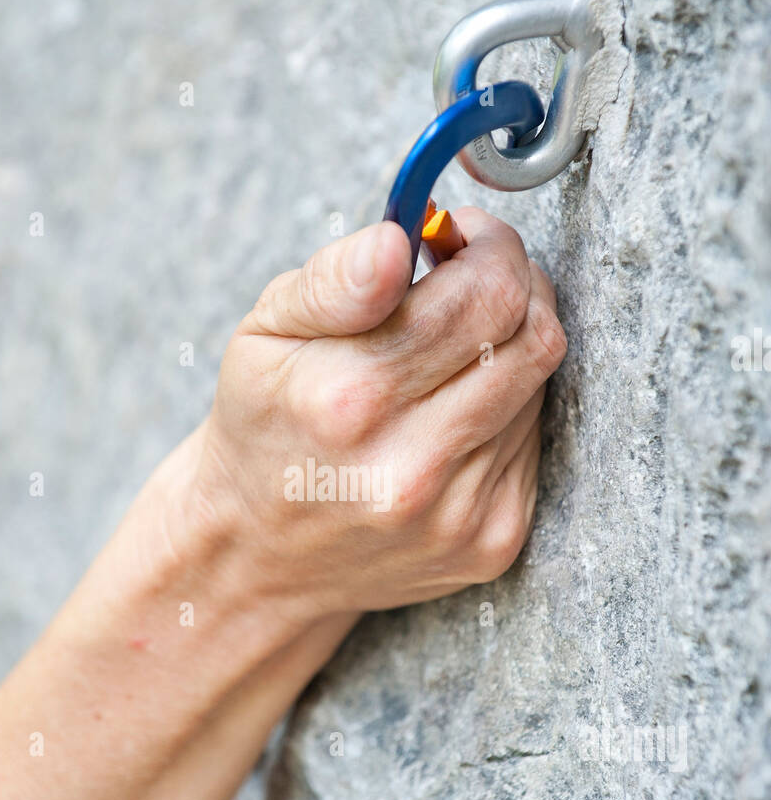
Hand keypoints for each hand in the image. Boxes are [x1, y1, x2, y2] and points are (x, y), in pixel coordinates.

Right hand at [153, 208, 566, 626]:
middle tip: (470, 283)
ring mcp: (458, 514)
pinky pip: (534, 442)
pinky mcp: (491, 543)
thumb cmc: (266, 428)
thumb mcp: (264, 336)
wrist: (261, 559)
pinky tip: (451, 418)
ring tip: (446, 358)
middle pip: (534, 335)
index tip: (464, 240)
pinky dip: (505, 413)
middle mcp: (411, 465)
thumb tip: (398, 241)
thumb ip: (334, 281)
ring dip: (507, 351)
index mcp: (352, 399)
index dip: (489, 247)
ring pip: (539, 385)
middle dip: (514, 287)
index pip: (487, 293)